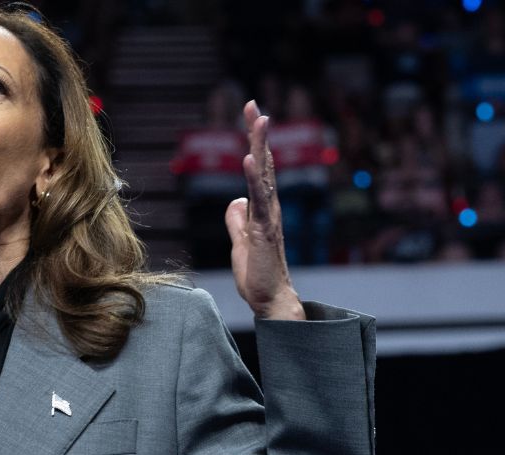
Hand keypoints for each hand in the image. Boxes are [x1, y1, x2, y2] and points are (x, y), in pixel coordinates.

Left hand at [224, 101, 304, 320]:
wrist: (270, 299)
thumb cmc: (258, 273)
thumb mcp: (240, 241)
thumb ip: (237, 220)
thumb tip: (234, 201)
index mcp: (263, 208)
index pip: (258, 168)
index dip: (254, 142)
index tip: (251, 115)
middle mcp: (270, 207)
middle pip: (264, 163)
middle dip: (258, 133)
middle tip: (253, 105)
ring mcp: (269, 216)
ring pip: (264, 174)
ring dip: (260, 146)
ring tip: (259, 121)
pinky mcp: (265, 229)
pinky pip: (260, 199)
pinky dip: (255, 178)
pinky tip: (251, 159)